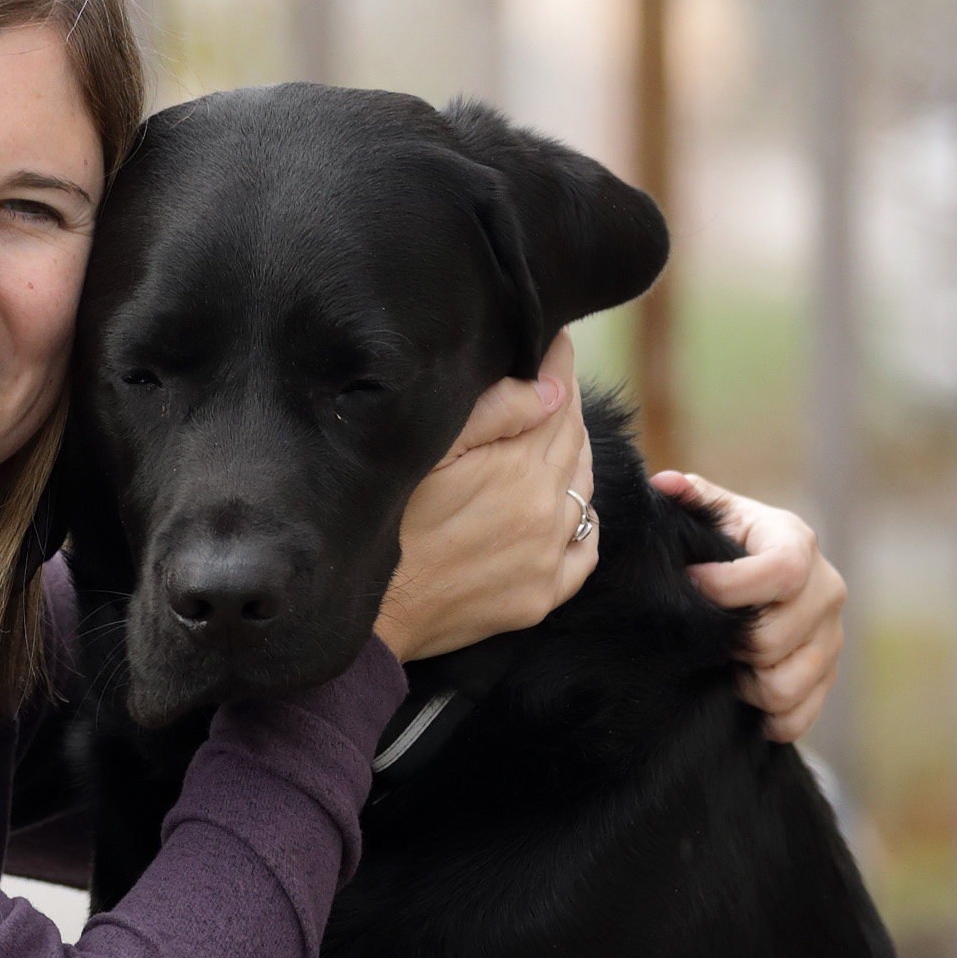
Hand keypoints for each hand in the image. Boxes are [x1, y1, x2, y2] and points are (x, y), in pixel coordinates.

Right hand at [372, 331, 598, 664]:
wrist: (370, 619)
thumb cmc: (385, 526)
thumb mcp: (427, 453)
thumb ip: (494, 412)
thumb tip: (552, 386)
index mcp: (520, 467)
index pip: (559, 397)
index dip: (556, 362)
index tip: (553, 339)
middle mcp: (546, 510)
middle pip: (575, 439)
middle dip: (564, 404)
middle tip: (548, 379)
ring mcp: (549, 557)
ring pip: (583, 488)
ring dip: (572, 456)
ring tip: (550, 433)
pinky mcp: (542, 596)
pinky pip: (586, 550)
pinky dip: (583, 522)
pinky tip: (565, 507)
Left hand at [653, 467, 844, 743]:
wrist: (755, 588)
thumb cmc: (722, 550)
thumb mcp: (711, 520)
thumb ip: (693, 501)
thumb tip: (665, 484)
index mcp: (796, 542)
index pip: (781, 571)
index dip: (728, 588)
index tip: (692, 586)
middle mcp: (826, 589)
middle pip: (773, 637)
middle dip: (729, 643)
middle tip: (708, 636)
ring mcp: (832, 637)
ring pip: (784, 684)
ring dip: (745, 683)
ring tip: (728, 663)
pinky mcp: (828, 678)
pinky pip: (797, 718)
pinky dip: (766, 717)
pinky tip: (745, 695)